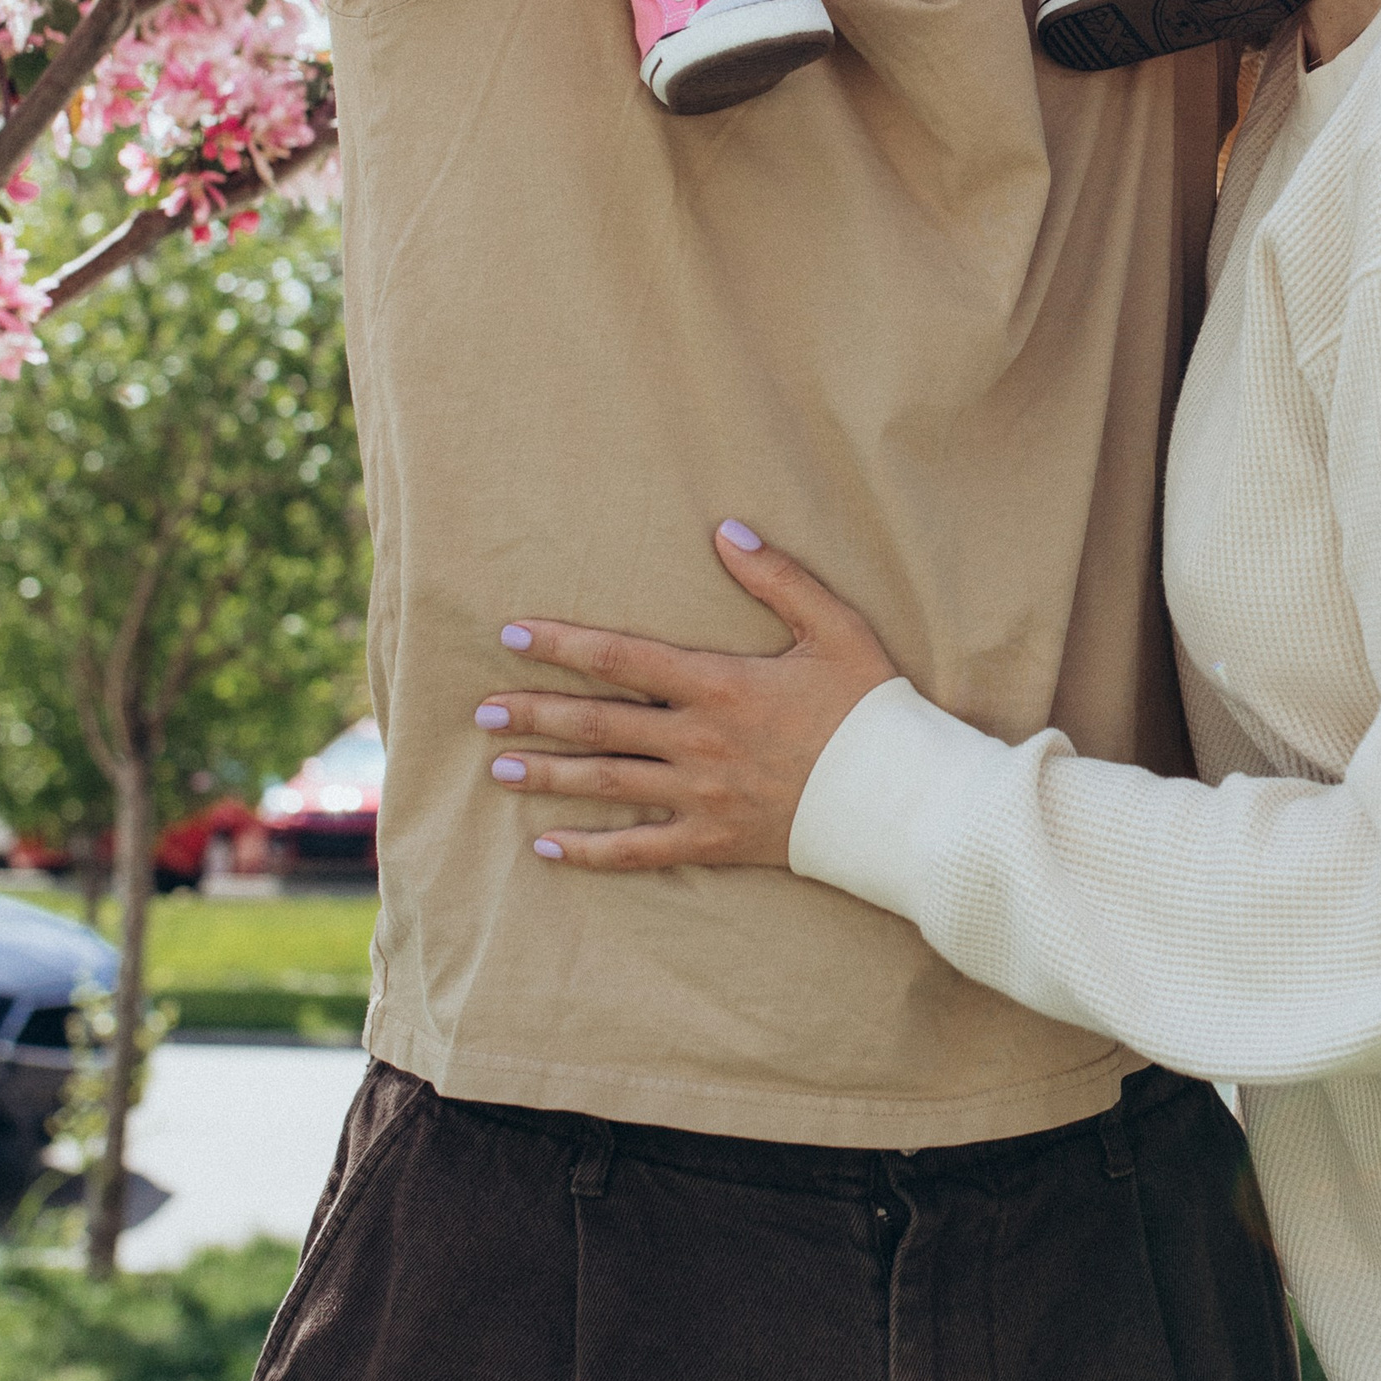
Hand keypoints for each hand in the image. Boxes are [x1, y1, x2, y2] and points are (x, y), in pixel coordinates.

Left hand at [477, 522, 897, 870]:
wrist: (899, 798)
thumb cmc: (871, 708)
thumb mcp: (833, 628)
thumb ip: (777, 577)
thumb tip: (725, 529)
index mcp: (719, 685)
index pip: (623, 658)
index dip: (564, 644)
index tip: (513, 634)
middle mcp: (698, 742)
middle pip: (599, 724)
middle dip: (536, 712)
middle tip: (482, 707)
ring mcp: (701, 796)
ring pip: (606, 784)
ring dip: (548, 773)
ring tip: (498, 766)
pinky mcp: (714, 840)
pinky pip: (638, 850)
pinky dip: (589, 851)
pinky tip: (547, 847)